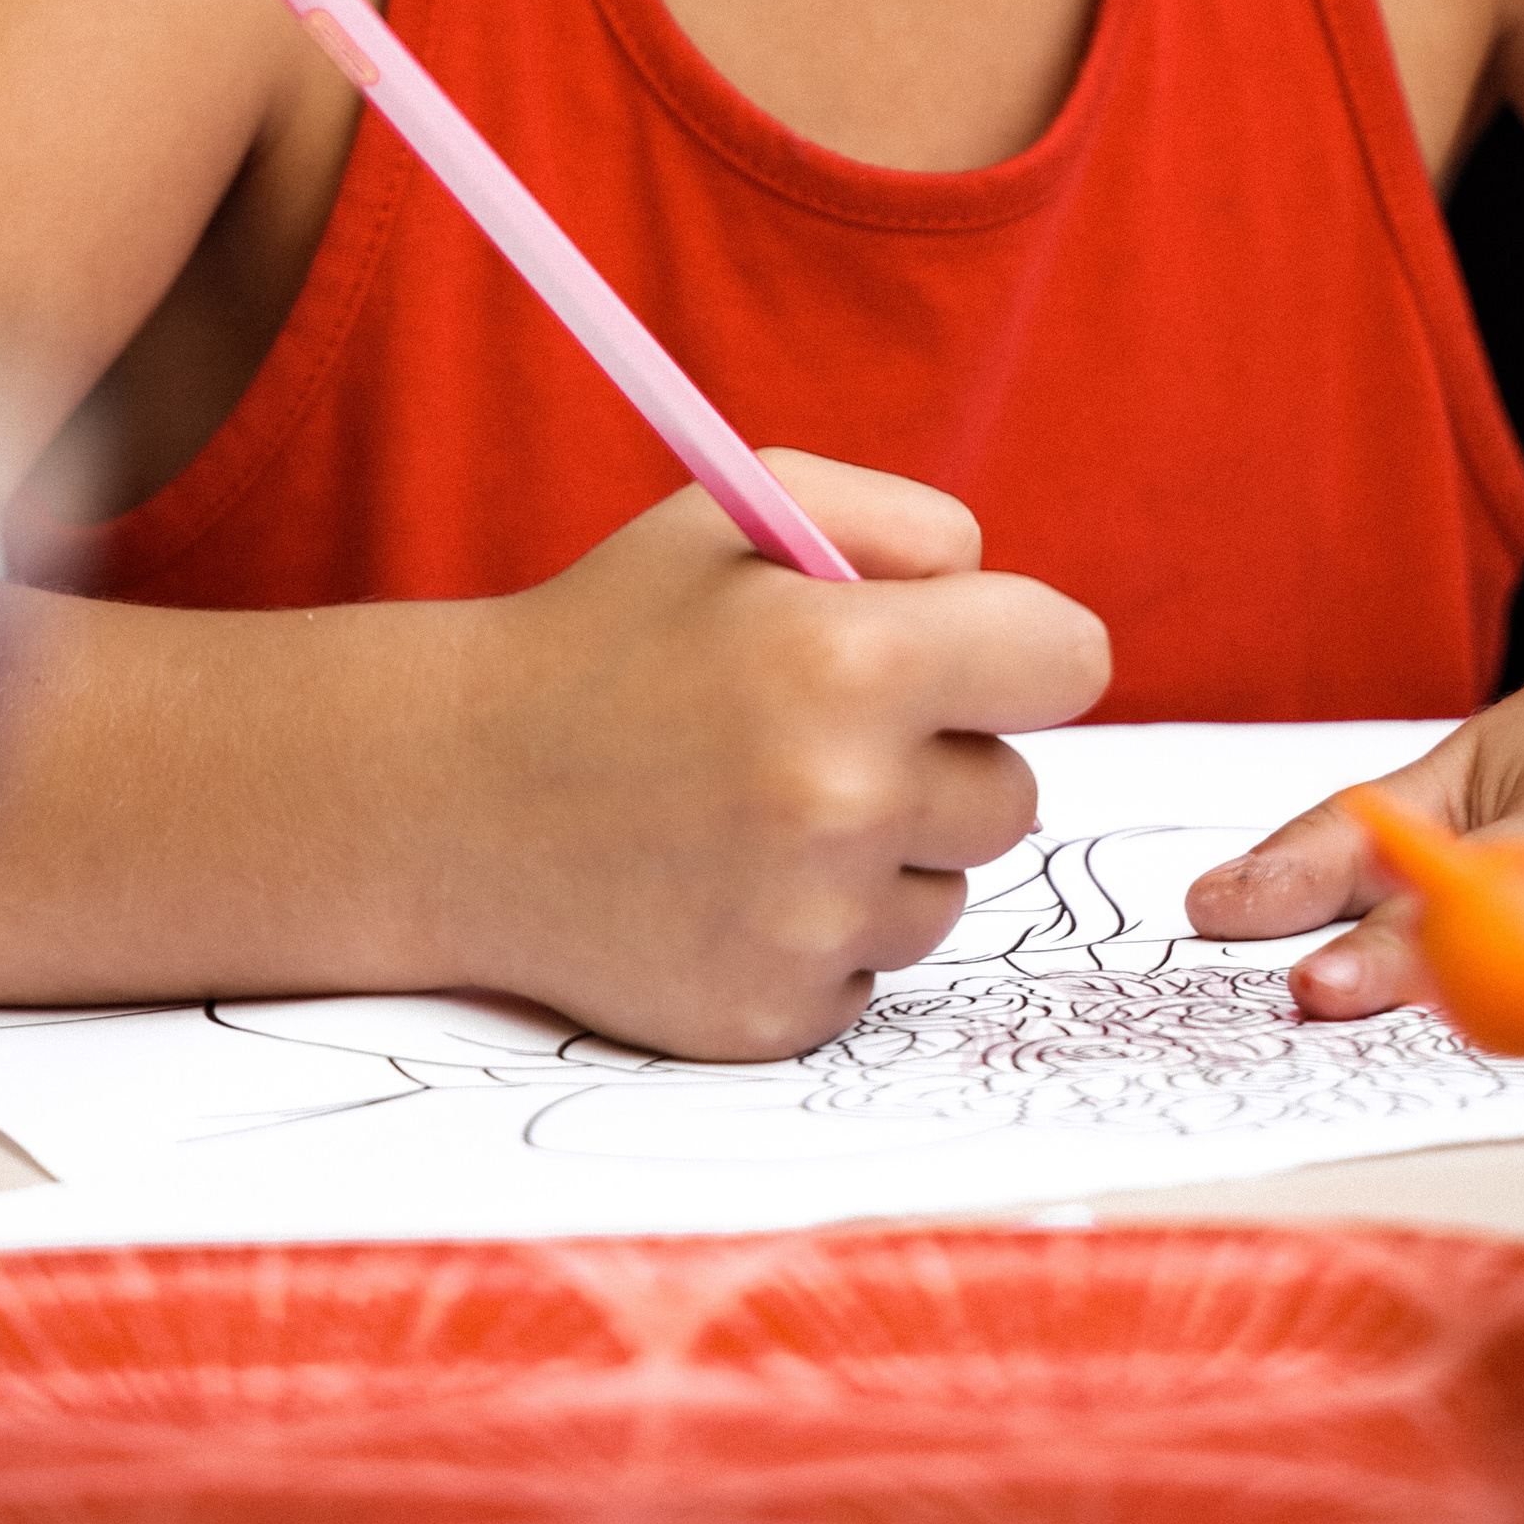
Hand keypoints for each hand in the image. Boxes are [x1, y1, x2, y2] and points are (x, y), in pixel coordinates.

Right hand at [435, 452, 1109, 1059]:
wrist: (455, 795)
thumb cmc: (616, 632)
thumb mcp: (746, 506)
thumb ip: (907, 522)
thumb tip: (1000, 595)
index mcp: (854, 658)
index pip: (1068, 660)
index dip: (1028, 648)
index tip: (984, 655)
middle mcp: (844, 800)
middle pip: (1015, 791)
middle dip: (945, 755)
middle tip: (826, 727)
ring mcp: (809, 923)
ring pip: (950, 889)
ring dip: (887, 850)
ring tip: (761, 804)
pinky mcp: (774, 1017)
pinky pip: (875, 968)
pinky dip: (825, 929)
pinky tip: (729, 879)